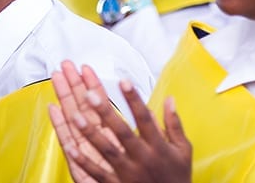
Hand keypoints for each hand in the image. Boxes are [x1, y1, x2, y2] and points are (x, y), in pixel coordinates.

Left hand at [49, 61, 191, 182]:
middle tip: (90, 94)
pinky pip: (98, 173)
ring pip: (107, 150)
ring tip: (76, 115)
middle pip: (122, 131)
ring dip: (90, 133)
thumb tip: (170, 99)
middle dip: (106, 112)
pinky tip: (71, 148)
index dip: (134, 99)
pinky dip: (84, 162)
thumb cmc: (177, 178)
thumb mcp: (183, 150)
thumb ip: (174, 124)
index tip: (124, 81)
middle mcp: (142, 158)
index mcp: (158, 146)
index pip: (145, 118)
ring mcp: (128, 173)